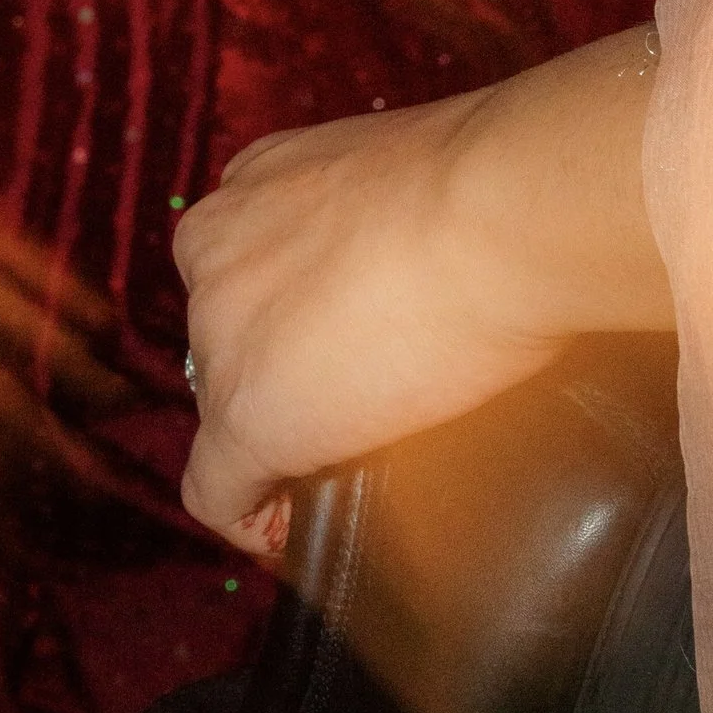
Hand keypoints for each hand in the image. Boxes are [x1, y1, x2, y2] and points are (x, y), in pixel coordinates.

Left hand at [174, 31, 670, 557]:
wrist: (496, 214)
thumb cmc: (491, 185)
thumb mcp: (411, 177)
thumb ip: (386, 218)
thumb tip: (426, 269)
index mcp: (256, 182)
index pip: (244, 268)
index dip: (283, 319)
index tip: (335, 351)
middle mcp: (216, 248)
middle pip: (228, 336)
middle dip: (283, 372)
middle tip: (366, 404)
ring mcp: (220, 335)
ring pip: (226, 405)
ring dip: (282, 434)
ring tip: (355, 462)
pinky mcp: (245, 416)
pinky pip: (216, 491)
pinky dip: (251, 522)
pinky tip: (294, 535)